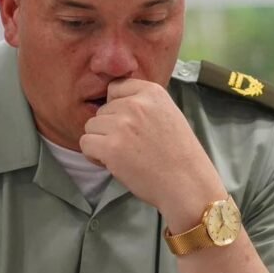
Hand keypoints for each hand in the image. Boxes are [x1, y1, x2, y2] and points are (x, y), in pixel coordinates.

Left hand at [80, 79, 224, 226]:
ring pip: (91, 127)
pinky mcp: (111, 147)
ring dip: (100, 142)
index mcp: (152, 92)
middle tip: (130, 146)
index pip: (115, 88)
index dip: (116, 108)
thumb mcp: (168, 114)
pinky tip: (113, 163)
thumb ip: (143, 105)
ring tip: (123, 155)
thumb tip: (113, 104)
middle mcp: (135, 104)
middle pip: (101, 110)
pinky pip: (85, 144)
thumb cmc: (179, 156)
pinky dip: (94, 156)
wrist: (187, 184)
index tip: (128, 125)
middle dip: (109, 128)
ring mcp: (122, 125)